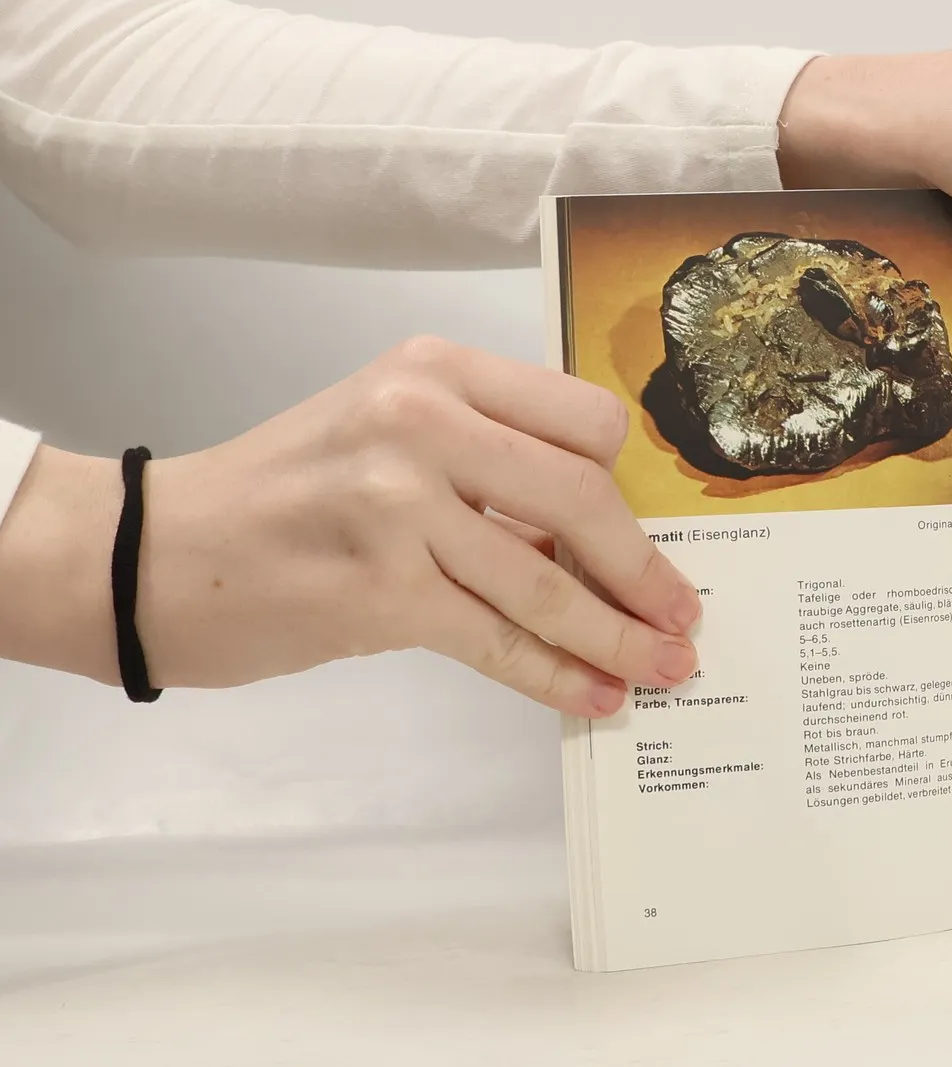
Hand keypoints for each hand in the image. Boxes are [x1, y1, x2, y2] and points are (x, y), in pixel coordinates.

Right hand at [0, 339, 700, 714]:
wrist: (152, 551)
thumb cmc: (284, 491)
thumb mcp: (388, 430)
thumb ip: (488, 458)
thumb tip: (601, 536)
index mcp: (436, 370)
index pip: (584, 421)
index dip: (628, 485)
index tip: (649, 531)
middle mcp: (422, 424)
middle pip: (584, 500)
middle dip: (644, 570)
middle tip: (683, 614)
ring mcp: (399, 507)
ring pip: (547, 585)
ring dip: (617, 636)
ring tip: (662, 667)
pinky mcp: (379, 593)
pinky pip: (498, 641)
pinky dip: (558, 675)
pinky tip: (596, 695)